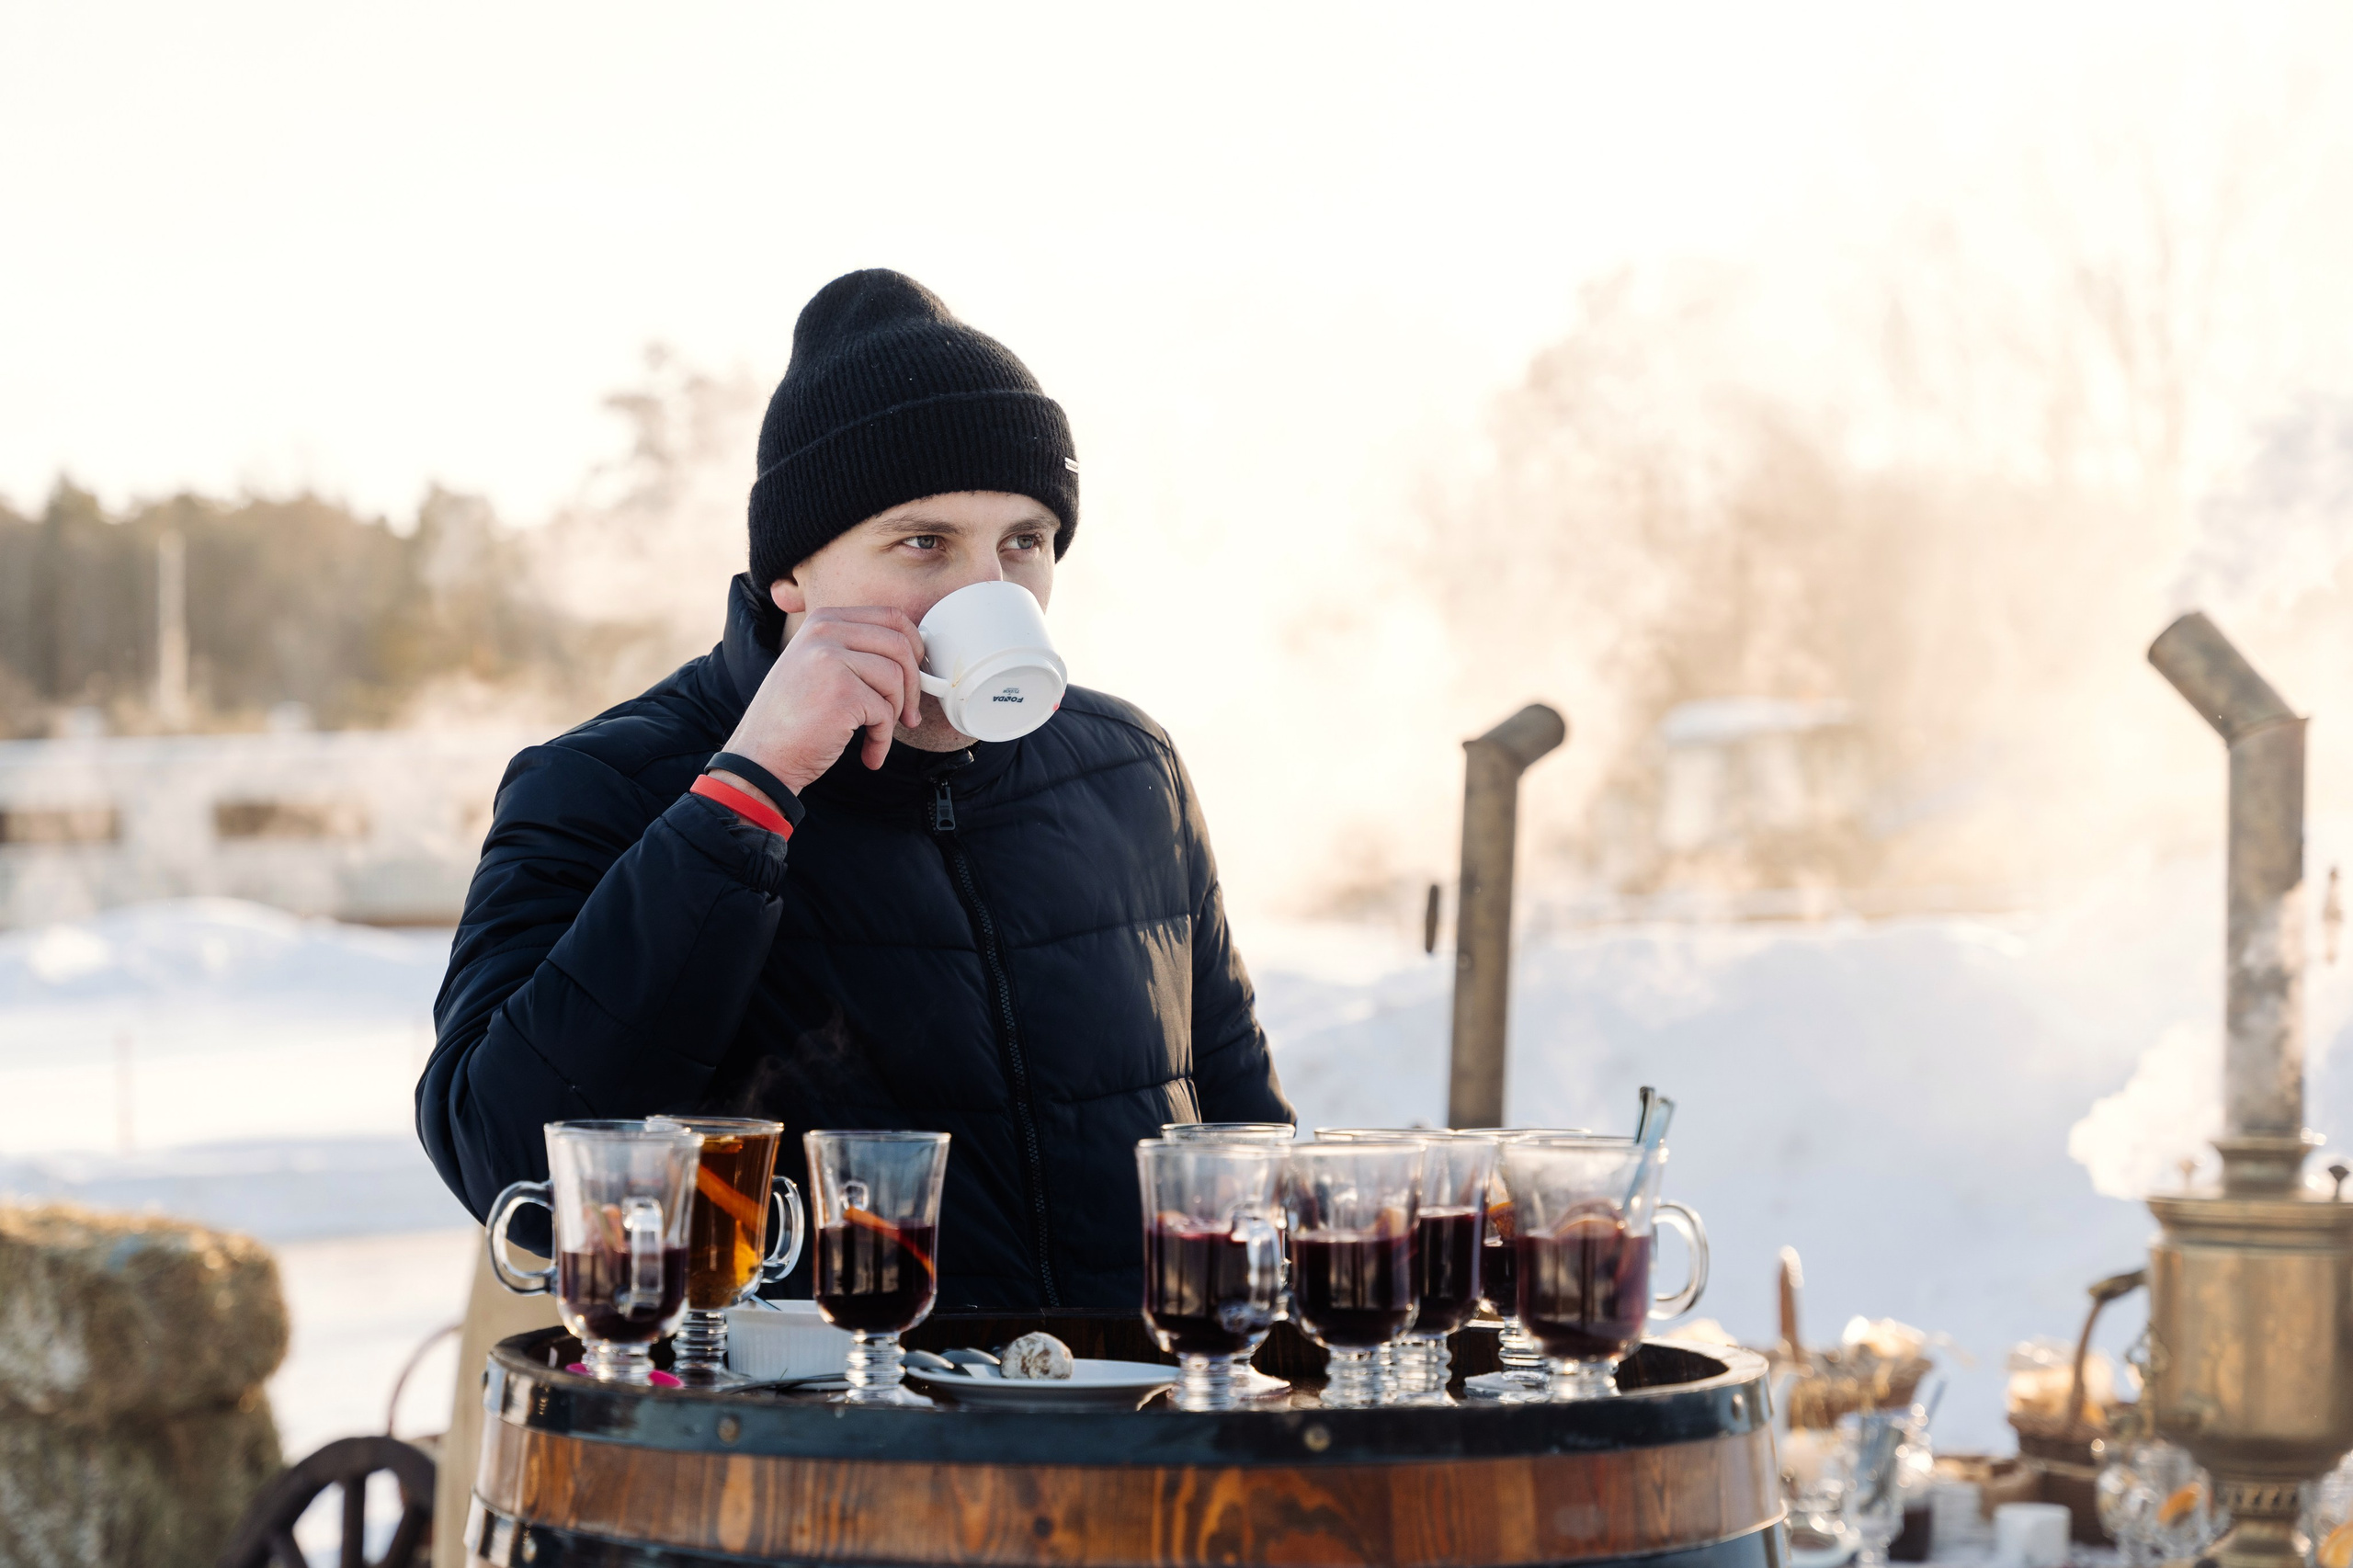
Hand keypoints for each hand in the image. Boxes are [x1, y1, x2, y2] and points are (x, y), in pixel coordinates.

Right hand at [721, 607, 925, 794]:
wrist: (761, 758)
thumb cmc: (793, 719)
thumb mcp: (816, 665)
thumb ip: (854, 650)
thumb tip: (911, 655)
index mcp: (823, 620)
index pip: (890, 617)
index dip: (913, 648)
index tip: (914, 675)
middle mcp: (825, 632)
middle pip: (900, 646)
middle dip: (913, 685)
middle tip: (909, 714)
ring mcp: (832, 660)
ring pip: (896, 679)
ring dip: (895, 714)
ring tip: (879, 734)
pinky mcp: (843, 693)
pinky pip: (885, 713)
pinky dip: (882, 739)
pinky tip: (869, 753)